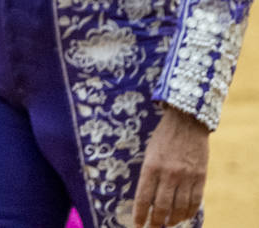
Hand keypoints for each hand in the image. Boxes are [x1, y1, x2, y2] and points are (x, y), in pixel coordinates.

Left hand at [132, 106, 208, 227]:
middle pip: (161, 206)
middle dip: (156, 221)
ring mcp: (186, 176)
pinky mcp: (200, 177)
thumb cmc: (163, 137)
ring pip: (179, 207)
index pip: (143, 197)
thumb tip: (147, 196)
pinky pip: (195, 201)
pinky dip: (189, 212)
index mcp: (151, 166)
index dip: (140, 214)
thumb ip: (149, 173)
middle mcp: (168, 174)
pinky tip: (183, 217)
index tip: (138, 224)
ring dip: (173, 220)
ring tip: (167, 225)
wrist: (187, 122)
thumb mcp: (149, 152)